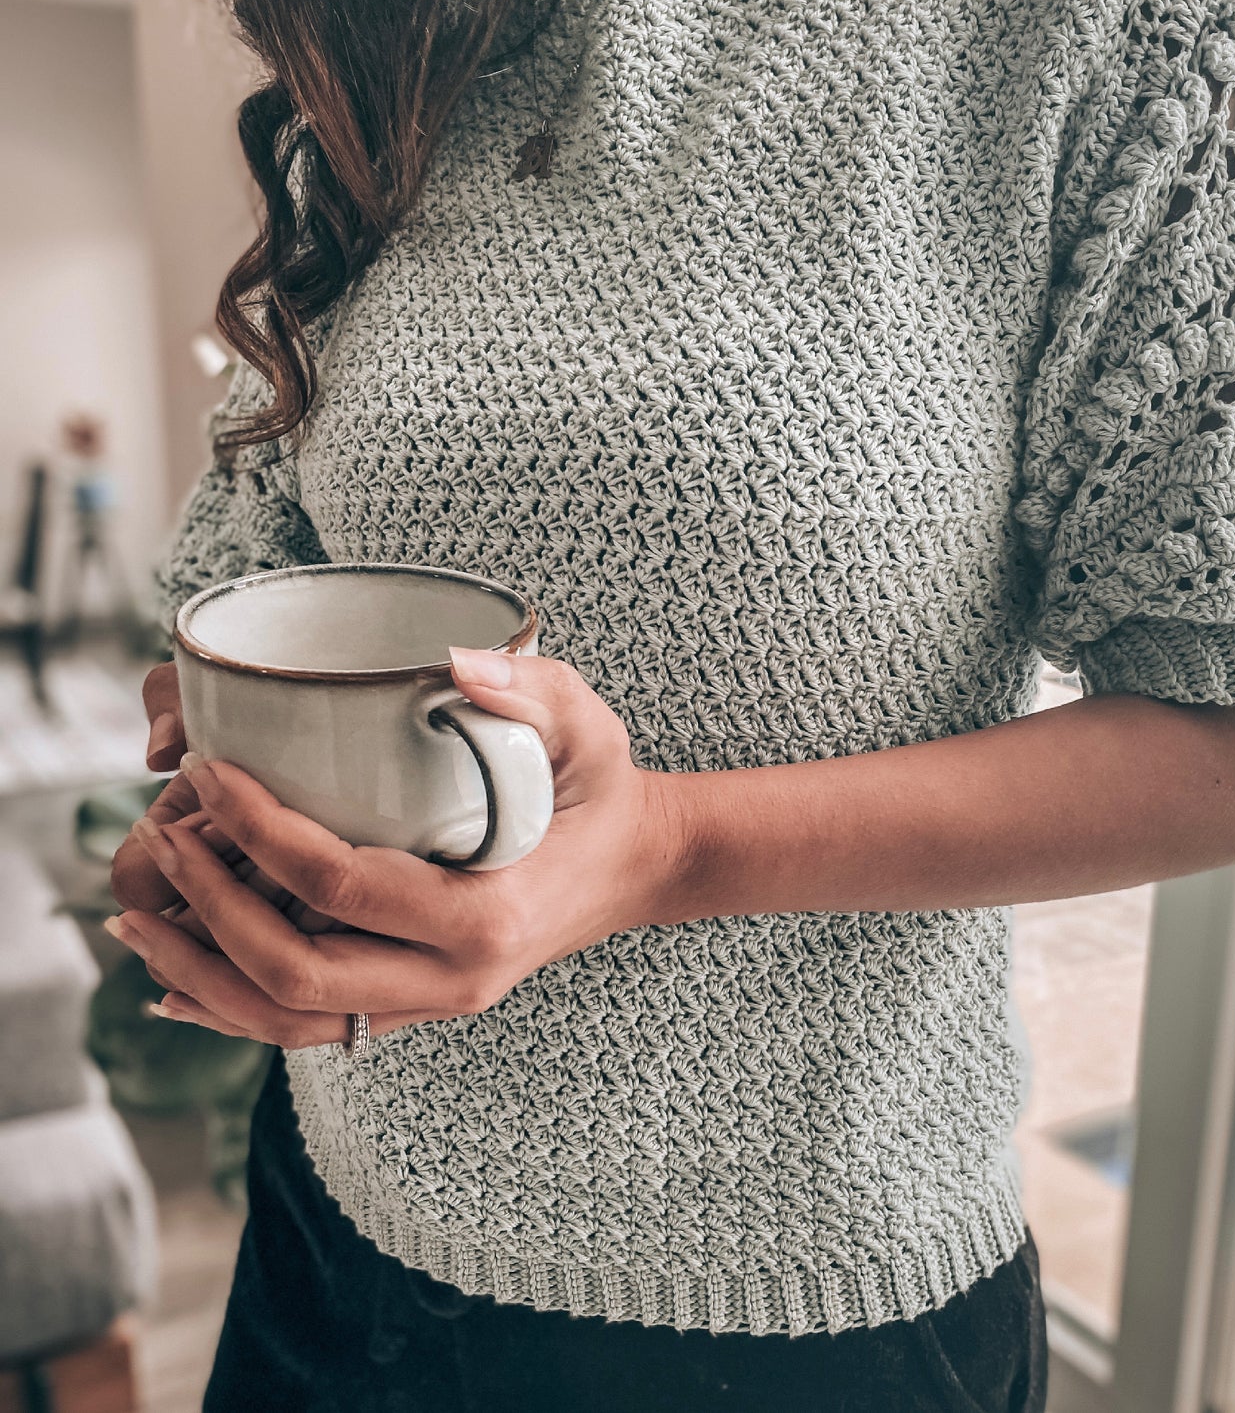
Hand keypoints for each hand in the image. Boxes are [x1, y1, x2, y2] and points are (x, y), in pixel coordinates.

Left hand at [103, 648, 685, 1048]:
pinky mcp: (416, 1005)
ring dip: (204, 978)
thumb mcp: (587, 726)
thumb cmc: (603, 791)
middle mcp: (455, 979)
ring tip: (140, 922)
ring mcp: (434, 1004)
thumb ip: (529, 689)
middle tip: (165, 839)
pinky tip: (180, 983)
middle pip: (297, 973)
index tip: (210, 774)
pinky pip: (311, 1031)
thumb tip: (451, 663)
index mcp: (487, 916)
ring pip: (291, 1024)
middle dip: (209, 911)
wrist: (636, 866)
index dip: (260, 832)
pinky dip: (236, 1010)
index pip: (342, 886)